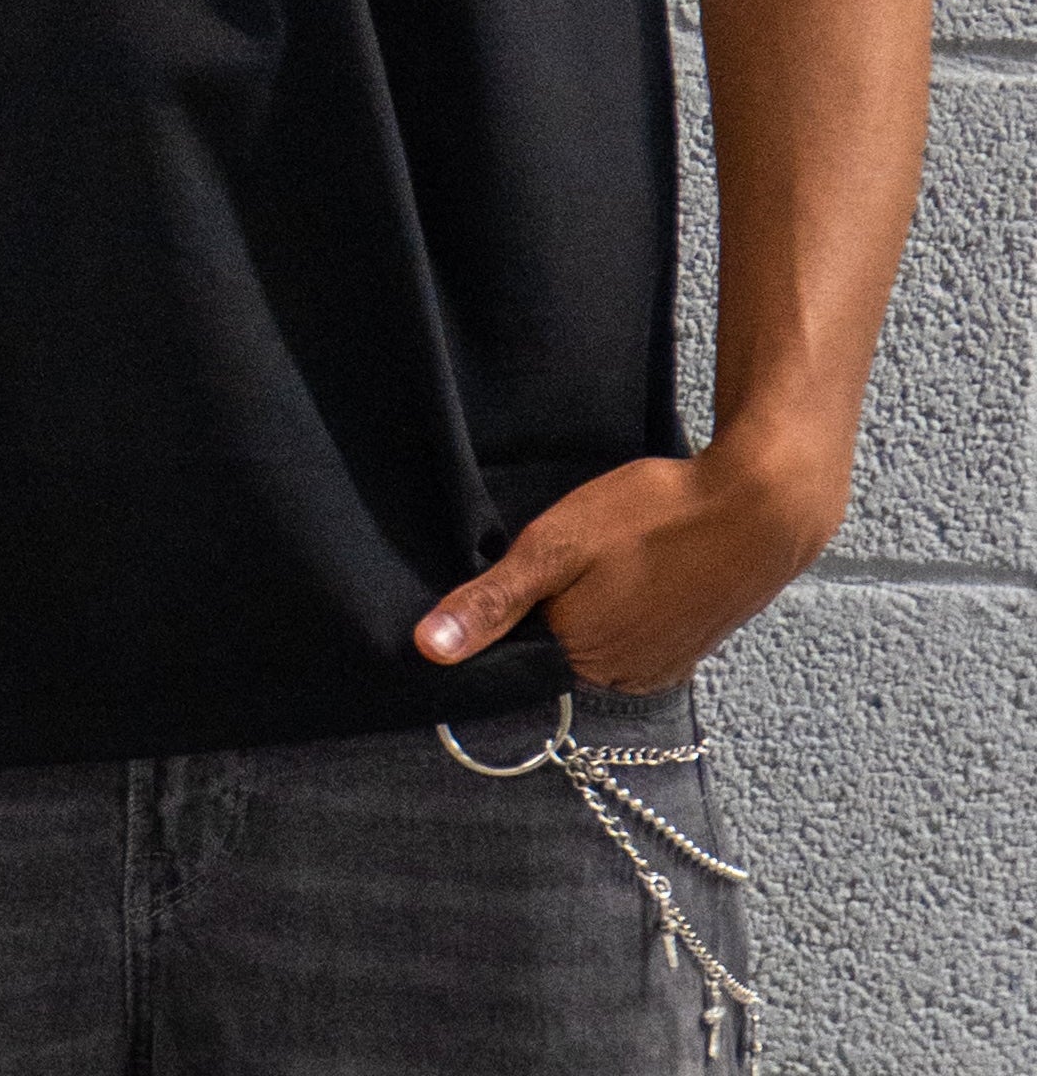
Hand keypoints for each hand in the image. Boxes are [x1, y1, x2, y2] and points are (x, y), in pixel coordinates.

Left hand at [415, 438, 846, 693]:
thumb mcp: (557, 547)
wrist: (760, 511)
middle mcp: (619, 678)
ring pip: (596, 636)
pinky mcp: (689, 649)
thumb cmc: (653, 518)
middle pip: (556, 642)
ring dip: (591, 601)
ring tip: (609, 553)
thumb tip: (428, 650)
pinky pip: (634, 633)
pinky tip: (637, 566)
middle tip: (572, 548)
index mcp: (578, 657)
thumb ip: (493, 602)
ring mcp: (659, 667)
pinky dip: (627, 603)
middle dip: (551, 601)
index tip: (523, 563)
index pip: (514, 643)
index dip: (509, 602)